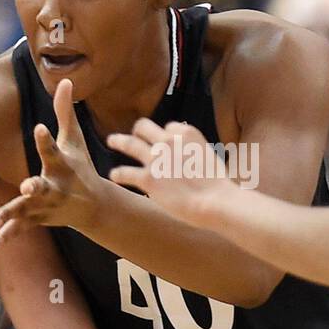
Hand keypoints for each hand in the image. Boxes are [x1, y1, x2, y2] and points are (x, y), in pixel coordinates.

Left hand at [0, 78, 104, 252]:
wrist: (93, 206)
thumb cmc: (80, 166)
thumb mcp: (74, 140)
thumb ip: (65, 112)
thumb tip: (66, 80)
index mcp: (62, 165)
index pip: (52, 150)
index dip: (47, 139)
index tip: (40, 128)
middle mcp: (54, 186)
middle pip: (43, 186)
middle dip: (36, 187)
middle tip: (28, 186)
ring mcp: (45, 205)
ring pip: (26, 210)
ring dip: (11, 214)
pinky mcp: (37, 219)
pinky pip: (20, 229)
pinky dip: (7, 237)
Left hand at [108, 119, 239, 225]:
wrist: (215, 201)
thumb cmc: (217, 184)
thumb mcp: (207, 156)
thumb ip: (192, 151)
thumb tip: (184, 155)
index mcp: (187, 133)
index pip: (169, 127)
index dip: (165, 136)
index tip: (163, 145)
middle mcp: (169, 141)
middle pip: (144, 127)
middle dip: (138, 130)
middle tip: (132, 135)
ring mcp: (156, 159)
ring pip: (129, 143)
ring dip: (118, 141)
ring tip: (112, 141)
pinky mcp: (148, 178)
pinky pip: (125, 172)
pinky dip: (118, 174)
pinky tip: (114, 176)